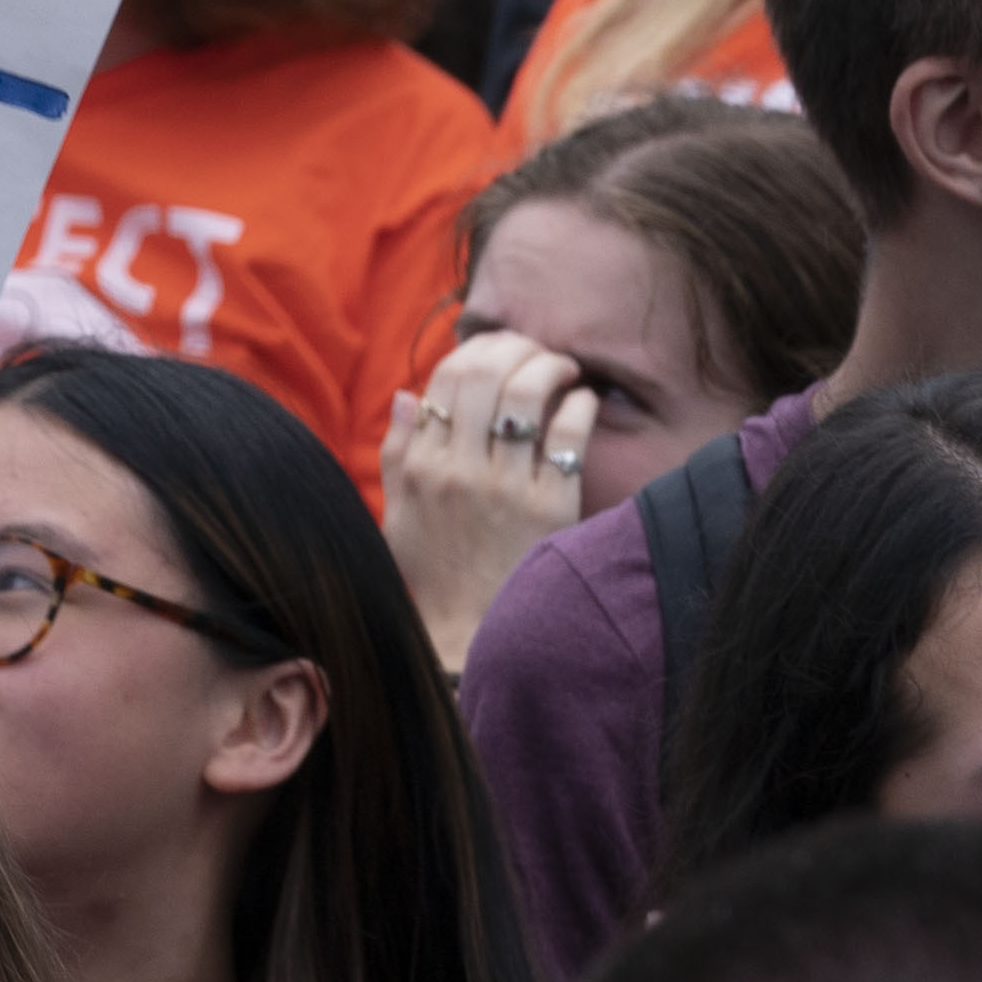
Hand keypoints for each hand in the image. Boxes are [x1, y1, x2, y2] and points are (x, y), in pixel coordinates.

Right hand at [379, 331, 596, 669]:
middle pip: (486, 375)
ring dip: (550, 367)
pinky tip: (584, 402)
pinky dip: (580, 406)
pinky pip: (568, 436)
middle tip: (537, 352)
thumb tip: (405, 394)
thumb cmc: (435, 573)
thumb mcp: (397, 513)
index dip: (476, 349)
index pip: (445, 380)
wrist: (471, 633)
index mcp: (421, 466)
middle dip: (517, 348)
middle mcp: (459, 470)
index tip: (499, 350)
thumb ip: (397, 451)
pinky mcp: (549, 507)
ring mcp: (505, 488)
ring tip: (564, 370)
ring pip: (527, 396)